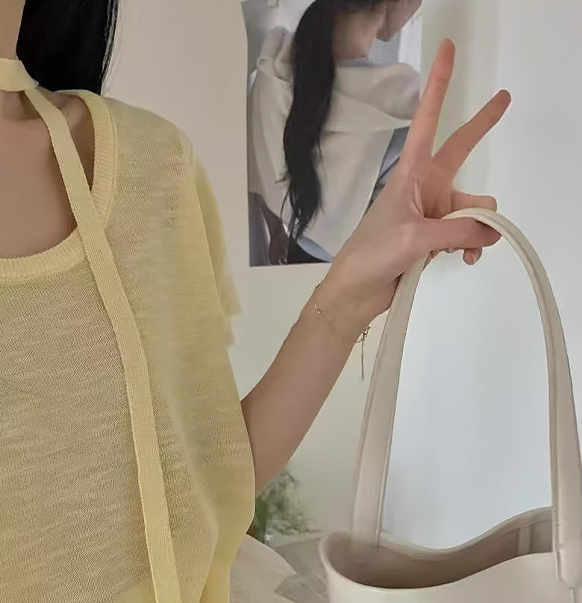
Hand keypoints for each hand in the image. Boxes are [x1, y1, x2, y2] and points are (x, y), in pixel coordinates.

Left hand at [315, 40, 511, 340]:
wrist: (355, 292)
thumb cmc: (373, 254)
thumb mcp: (417, 236)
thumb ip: (460, 228)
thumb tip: (492, 230)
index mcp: (411, 173)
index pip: (429, 121)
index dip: (439, 86)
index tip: (446, 51)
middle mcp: (424, 186)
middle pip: (461, 151)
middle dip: (482, 128)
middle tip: (505, 97)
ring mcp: (430, 212)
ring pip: (473, 206)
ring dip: (477, 226)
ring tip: (467, 250)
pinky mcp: (434, 237)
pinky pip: (468, 232)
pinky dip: (472, 244)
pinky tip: (467, 259)